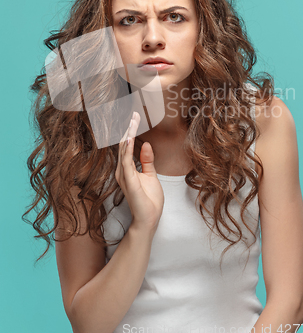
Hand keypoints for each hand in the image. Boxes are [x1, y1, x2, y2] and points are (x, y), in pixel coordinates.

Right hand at [115, 112, 164, 233]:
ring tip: (133, 120)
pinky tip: (131, 138)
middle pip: (124, 144)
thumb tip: (147, 144)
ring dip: (129, 134)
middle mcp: (123, 170)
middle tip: (134, 113)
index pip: (127, 146)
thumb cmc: (149, 201)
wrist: (149, 219)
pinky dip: (128, 148)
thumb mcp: (151, 175)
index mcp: (127, 169)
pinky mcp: (129, 180)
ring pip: (124, 149)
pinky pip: (127, 161)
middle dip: (128, 128)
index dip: (130, 131)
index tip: (134, 117)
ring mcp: (124, 175)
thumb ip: (147, 160)